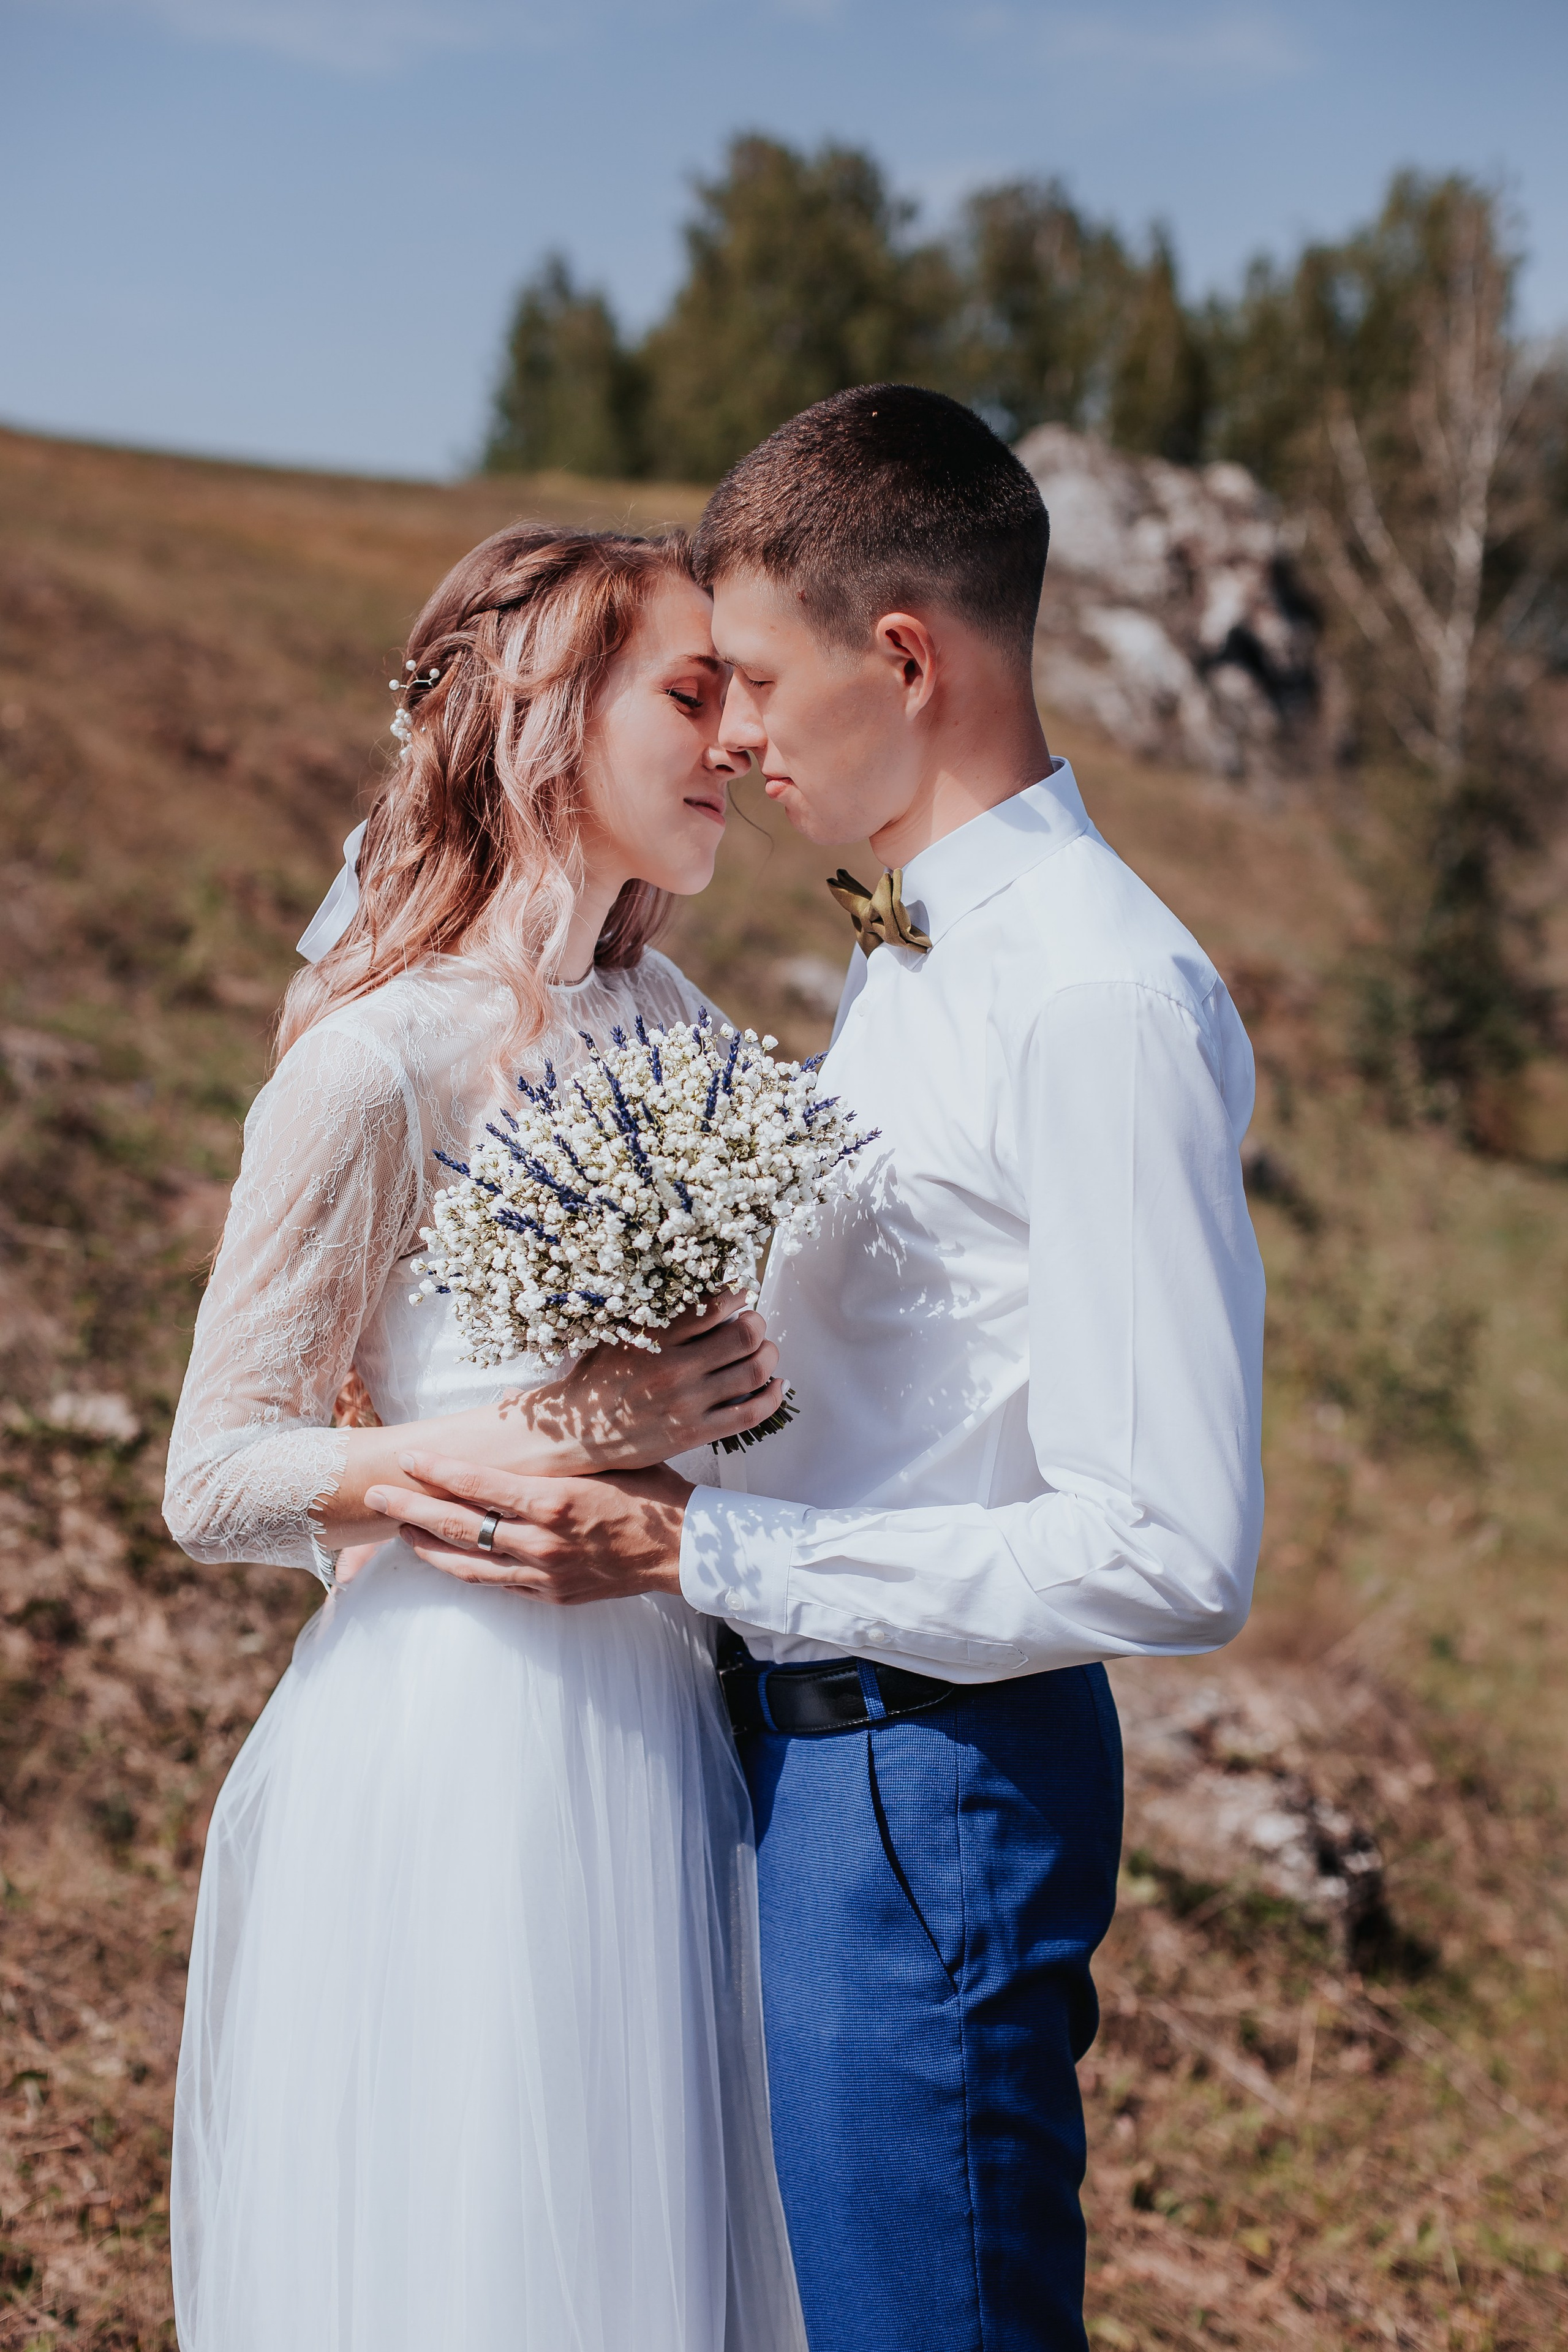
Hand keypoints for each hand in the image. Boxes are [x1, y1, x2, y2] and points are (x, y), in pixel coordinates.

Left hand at [363, 1457, 691, 1603]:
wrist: (684, 1551)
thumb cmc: (650, 1491)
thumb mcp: (606, 1458)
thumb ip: (556, 1443)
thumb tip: (512, 1405)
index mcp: (554, 1501)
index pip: (477, 1485)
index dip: (435, 1471)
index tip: (404, 1458)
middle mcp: (542, 1542)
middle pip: (458, 1527)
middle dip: (410, 1510)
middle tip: (374, 1498)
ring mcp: (544, 1575)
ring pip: (467, 1564)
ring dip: (427, 1547)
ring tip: (397, 1532)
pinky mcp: (551, 1595)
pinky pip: (495, 1584)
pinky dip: (465, 1570)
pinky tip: (445, 1558)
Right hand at [524, 1292, 781, 1471]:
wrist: (575, 1433)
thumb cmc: (597, 1379)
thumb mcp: (617, 1334)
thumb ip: (655, 1314)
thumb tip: (697, 1287)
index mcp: (655, 1337)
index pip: (713, 1304)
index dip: (739, 1293)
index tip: (742, 1293)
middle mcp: (674, 1367)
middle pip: (745, 1335)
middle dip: (759, 1324)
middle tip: (755, 1324)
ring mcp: (687, 1403)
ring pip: (754, 1372)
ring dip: (770, 1356)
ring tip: (765, 1351)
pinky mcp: (694, 1433)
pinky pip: (749, 1414)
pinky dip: (772, 1397)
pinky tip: (776, 1386)